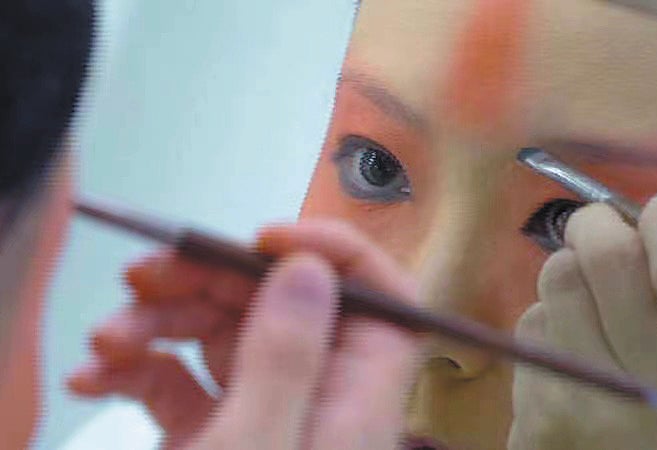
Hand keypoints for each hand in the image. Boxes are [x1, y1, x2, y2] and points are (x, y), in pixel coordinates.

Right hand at [67, 220, 420, 448]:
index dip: (342, 256)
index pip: (389, 305)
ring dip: (165, 318)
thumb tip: (309, 269)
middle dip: (216, 279)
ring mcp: (264, 419)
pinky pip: (186, 379)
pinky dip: (142, 364)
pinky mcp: (215, 437)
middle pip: (290, 306)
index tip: (267, 241)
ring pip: (230, 335)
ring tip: (106, 336)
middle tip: (148, 274)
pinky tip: (96, 374)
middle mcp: (318, 405)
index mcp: (356, 407)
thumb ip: (288, 360)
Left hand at [507, 193, 656, 449]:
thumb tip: (650, 222)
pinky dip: (551, 319)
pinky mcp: (539, 418)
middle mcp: (654, 394)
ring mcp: (589, 406)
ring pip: (559, 277)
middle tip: (601, 228)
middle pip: (607, 258)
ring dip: (571, 268)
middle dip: (598, 224)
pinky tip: (572, 347)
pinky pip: (533, 324)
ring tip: (589, 291)